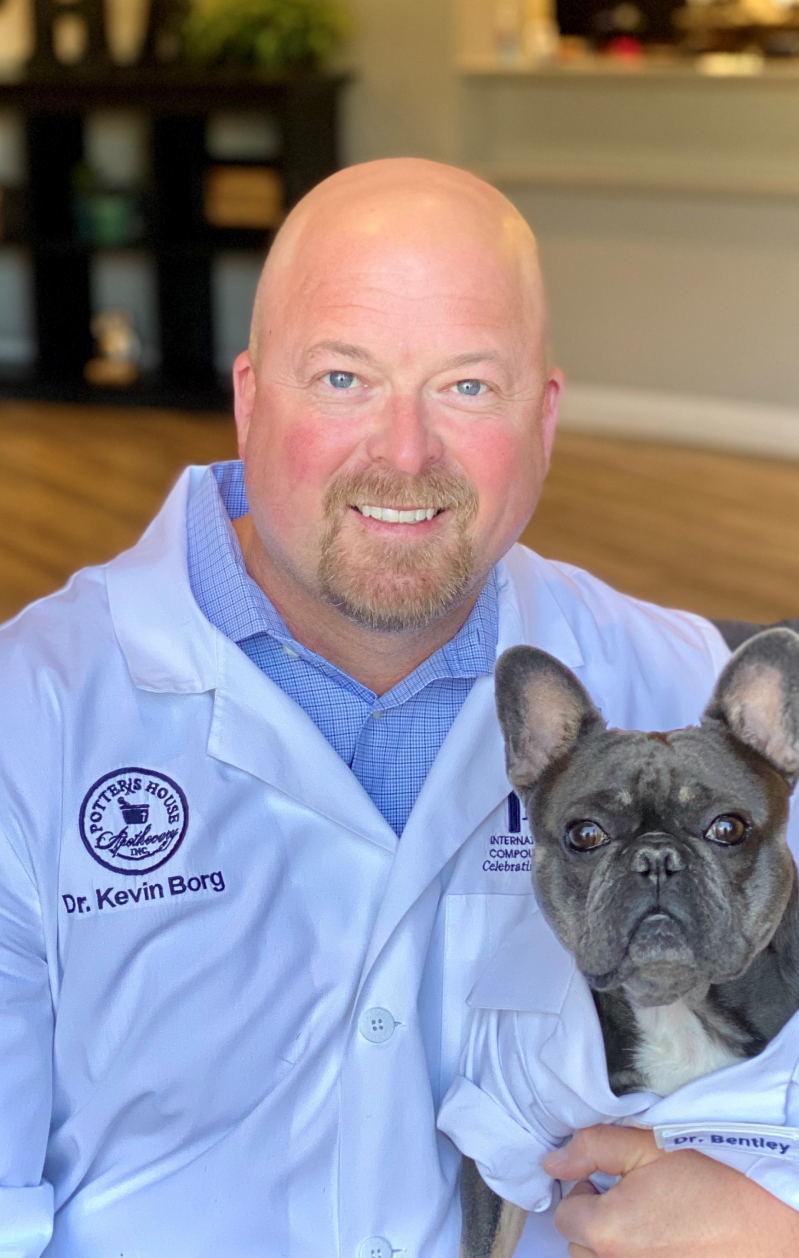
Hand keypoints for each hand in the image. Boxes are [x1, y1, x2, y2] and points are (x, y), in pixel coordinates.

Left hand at [541, 1125, 798, 1257]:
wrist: (775, 1215)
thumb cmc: (716, 1175)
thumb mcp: (649, 1143)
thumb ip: (592, 1147)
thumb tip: (551, 1162)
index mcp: (610, 1231)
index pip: (565, 1215)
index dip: (582, 1190)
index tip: (607, 1179)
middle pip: (582, 1249)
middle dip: (596, 1222)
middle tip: (630, 1198)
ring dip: (616, 1246)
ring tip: (651, 1221)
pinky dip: (642, 1256)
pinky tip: (669, 1240)